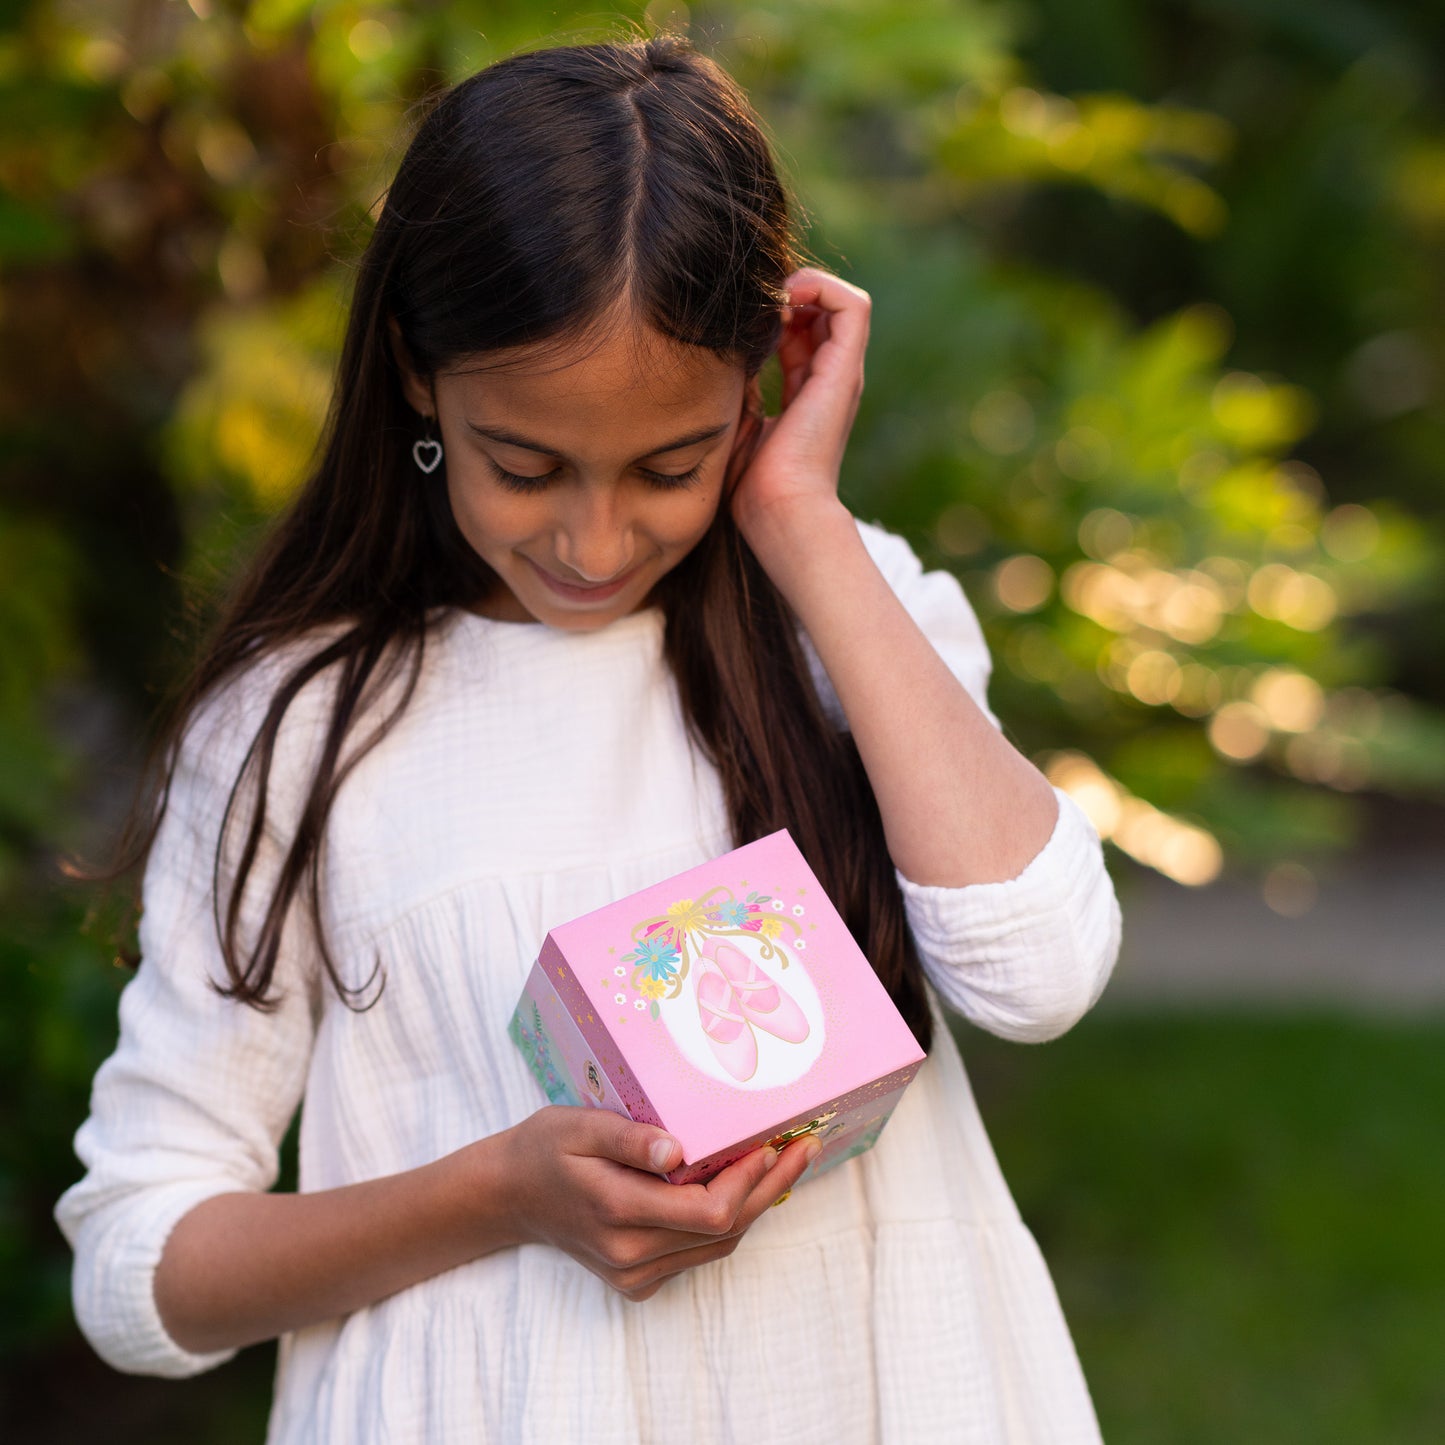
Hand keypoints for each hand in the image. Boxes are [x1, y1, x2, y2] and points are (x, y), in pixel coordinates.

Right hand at [497, 1106, 818, 1301]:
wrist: (508, 1196)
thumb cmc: (545, 1149)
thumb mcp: (579, 1126)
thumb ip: (629, 1137)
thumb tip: (678, 1148)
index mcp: (618, 1211)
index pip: (708, 1210)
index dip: (750, 1180)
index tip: (774, 1142)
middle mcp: (630, 1254)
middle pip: (724, 1231)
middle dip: (770, 1188)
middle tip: (805, 1148)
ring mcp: (633, 1273)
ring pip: (717, 1246)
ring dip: (756, 1205)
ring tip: (787, 1163)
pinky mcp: (636, 1280)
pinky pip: (697, 1254)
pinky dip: (726, 1222)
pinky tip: (745, 1187)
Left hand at [726, 267, 870, 540]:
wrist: (779, 510)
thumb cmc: (752, 484)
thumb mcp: (738, 420)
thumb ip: (739, 385)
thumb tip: (719, 356)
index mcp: (806, 393)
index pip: (798, 333)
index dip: (771, 313)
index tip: (738, 320)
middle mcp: (829, 379)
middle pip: (820, 311)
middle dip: (786, 294)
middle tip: (750, 304)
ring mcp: (841, 374)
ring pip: (839, 301)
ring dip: (803, 285)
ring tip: (769, 298)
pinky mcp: (844, 371)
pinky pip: (851, 306)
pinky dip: (820, 288)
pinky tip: (782, 301)